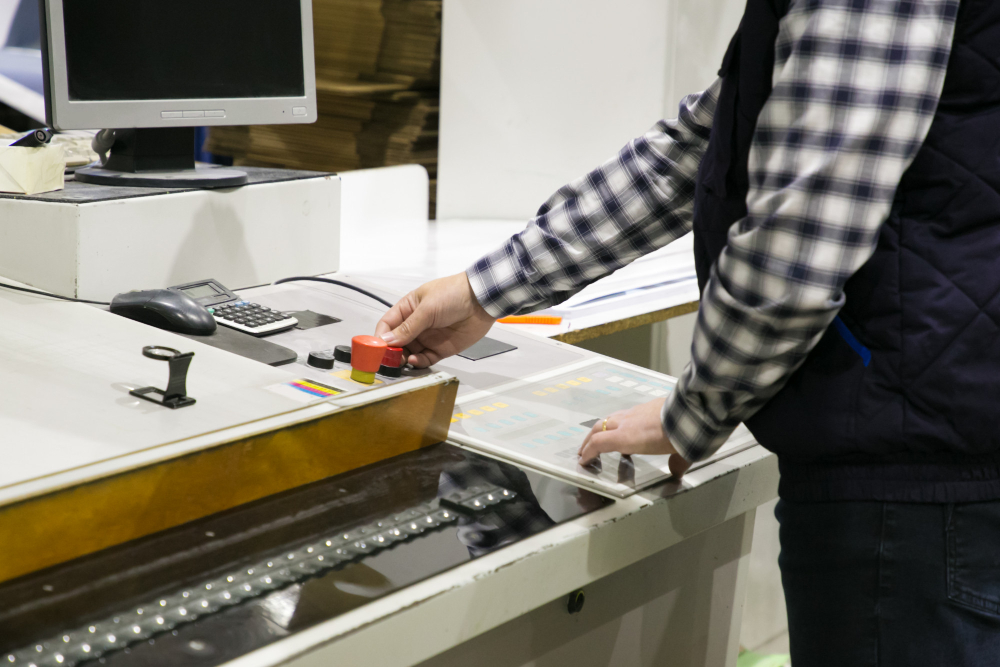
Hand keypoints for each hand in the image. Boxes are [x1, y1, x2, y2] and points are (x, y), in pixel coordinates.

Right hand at [375, 272, 495, 366]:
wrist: (482, 300)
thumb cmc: (454, 293)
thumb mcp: (427, 308)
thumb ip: (408, 327)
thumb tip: (387, 340)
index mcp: (408, 309)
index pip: (387, 325)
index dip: (380, 337)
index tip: (375, 348)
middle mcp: (416, 324)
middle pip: (396, 342)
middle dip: (390, 352)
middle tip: (387, 360)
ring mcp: (428, 337)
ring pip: (409, 353)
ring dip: (403, 359)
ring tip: (401, 362)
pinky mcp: (440, 349)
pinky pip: (424, 360)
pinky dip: (418, 363)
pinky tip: (414, 361)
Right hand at [578, 398, 691, 477]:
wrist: (691, 409)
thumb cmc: (680, 435)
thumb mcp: (679, 454)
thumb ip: (676, 463)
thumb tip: (677, 471)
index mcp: (627, 438)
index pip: (598, 443)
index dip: (588, 452)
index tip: (583, 460)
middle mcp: (626, 423)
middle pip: (598, 428)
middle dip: (588, 440)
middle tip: (584, 449)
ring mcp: (635, 412)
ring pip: (611, 418)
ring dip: (603, 429)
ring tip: (603, 438)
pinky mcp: (645, 404)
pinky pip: (625, 414)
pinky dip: (619, 423)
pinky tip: (628, 428)